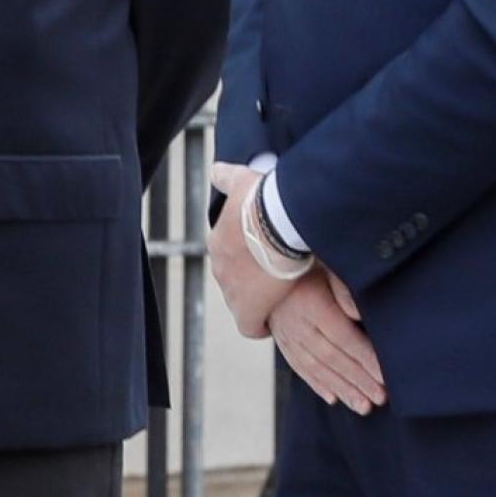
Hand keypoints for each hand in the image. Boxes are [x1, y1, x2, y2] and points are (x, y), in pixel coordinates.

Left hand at [207, 160, 303, 340]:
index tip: (261, 261)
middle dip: (251, 279)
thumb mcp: (242, 180)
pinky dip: (260, 326)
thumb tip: (215, 170)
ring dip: (258, 300)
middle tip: (276, 277)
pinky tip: (271, 326)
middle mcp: (219, 267)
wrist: (280, 221)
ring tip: (278, 300)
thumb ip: (226, 177)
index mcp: (219, 241)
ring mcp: (231, 289)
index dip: (246, 261)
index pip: (229, 257)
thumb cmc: (267, 199)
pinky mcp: (249, 309)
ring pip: (241, 302)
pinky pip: (251, 326)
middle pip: (234, 280)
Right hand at [270, 268, 386, 414]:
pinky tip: (332, 398)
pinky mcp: (281, 339)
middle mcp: (297, 324)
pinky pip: (298, 366)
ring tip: (363, 407)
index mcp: (312, 304)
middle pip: (332, 358)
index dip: (365, 358)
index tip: (385, 376)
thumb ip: (343, 287)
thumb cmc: (303, 255)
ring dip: (341, 389)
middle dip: (358, 381)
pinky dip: (316, 384)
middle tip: (380, 398)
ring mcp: (286, 334)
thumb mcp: (326, 262)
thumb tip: (358, 314)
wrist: (260, 256)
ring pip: (316, 368)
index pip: (344, 337)